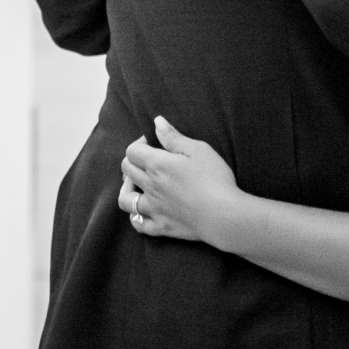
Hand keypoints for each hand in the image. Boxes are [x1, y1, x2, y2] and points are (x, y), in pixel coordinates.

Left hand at [118, 116, 240, 245]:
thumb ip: (174, 137)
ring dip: (126, 189)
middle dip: (132, 161)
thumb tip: (157, 122)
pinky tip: (142, 211)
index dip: (139, 143)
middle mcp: (150, 186)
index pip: (132, 151)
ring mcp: (153, 208)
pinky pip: (138, 224)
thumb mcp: (198, 149)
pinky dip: (136, 217)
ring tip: (137, 185)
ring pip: (125, 199)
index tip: (152, 142)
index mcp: (157, 165)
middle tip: (147, 160)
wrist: (223, 215)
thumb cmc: (214, 178)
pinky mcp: (161, 226)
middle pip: (126, 171)